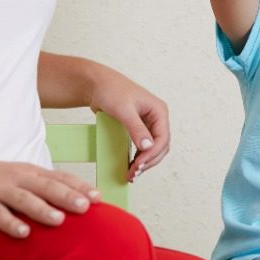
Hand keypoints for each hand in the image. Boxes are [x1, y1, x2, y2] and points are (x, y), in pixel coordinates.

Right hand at [0, 155, 98, 238]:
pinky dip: (10, 223)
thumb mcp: (24, 177)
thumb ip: (46, 186)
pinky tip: (23, 233)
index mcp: (32, 172)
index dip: (79, 186)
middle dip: (66, 197)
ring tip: (59, 220)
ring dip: (42, 209)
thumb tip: (78, 200)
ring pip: (24, 199)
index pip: (60, 177)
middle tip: (86, 207)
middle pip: (46, 187)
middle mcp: (18, 178)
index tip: (98, 198)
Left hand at [86, 65, 170, 180]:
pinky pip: (142, 147)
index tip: (139, 165)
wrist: (96, 85)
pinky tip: (130, 165)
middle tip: (134, 173)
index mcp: (159, 111)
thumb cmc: (111, 90)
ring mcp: (147, 124)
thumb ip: (136, 129)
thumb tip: (148, 147)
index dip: (152, 154)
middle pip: (160, 147)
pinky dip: (138, 157)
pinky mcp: (137, 129)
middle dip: (149, 161)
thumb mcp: (124, 110)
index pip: (163, 138)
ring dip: (144, 162)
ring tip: (132, 174)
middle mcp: (156, 118)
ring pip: (153, 149)